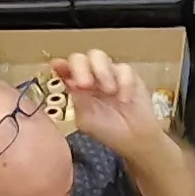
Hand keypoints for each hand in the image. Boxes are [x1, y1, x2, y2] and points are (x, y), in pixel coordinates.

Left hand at [53, 48, 167, 152]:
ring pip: (99, 56)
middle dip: (81, 68)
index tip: (59, 67)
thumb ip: (77, 100)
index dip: (62, 66)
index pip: (65, 70)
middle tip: (86, 84)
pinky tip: (124, 99)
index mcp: (77, 87)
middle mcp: (91, 77)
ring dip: (102, 71)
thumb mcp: (87, 119)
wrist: (135, 138)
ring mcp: (109, 73)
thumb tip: (69, 81)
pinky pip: (124, 68)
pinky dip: (124, 83)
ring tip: (109, 91)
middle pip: (80, 58)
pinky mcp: (128, 75)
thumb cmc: (108, 130)